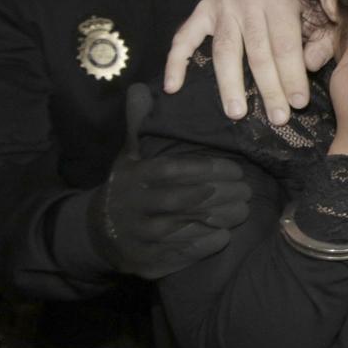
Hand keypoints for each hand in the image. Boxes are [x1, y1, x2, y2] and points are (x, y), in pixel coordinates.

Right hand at [88, 85, 251, 279]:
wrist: (99, 234)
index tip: (236, 169)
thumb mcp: (128, 156)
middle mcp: (137, 206)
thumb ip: (139, 125)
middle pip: (187, 199)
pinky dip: (206, 243)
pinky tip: (225, 234)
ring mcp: (142, 235)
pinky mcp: (149, 259)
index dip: (208, 170)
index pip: (176, 171)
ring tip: (244, 210)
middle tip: (248, 190)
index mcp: (136, 177)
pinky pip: (182, 252)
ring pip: (188, 226)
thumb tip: (140, 88)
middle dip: (222, 194)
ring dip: (221, 218)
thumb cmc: (127, 187)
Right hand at [162, 0, 333, 125]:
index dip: (292, 76)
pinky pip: (184, 37)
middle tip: (277, 117)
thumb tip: (308, 65)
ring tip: (236, 113)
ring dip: (230, 85)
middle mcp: (248, 1)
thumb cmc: (299, 5)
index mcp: (280, 1)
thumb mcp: (319, 16)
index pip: (284, 45)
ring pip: (225, 51)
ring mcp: (222, 6)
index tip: (298, 103)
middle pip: (257, 52)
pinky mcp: (203, 10)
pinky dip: (176, 62)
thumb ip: (320, 40)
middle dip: (268, 88)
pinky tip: (173, 87)